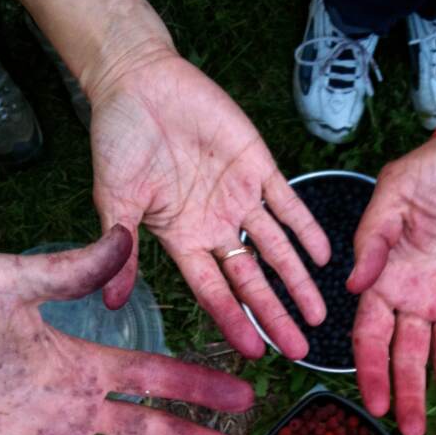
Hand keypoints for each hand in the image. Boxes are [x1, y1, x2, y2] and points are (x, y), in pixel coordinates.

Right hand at [88, 50, 329, 359]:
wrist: (137, 81)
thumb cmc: (118, 140)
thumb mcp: (114, 199)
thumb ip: (122, 249)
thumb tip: (111, 301)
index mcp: (183, 240)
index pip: (215, 292)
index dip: (235, 322)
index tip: (256, 353)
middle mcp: (215, 227)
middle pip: (252, 281)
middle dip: (275, 315)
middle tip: (300, 348)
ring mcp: (239, 198)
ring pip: (276, 249)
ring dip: (297, 281)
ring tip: (318, 313)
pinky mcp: (257, 166)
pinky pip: (287, 203)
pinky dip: (306, 228)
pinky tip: (323, 256)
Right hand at [349, 136, 435, 434]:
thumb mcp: (395, 195)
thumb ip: (372, 240)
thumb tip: (352, 287)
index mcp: (386, 281)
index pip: (372, 337)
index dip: (372, 371)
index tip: (375, 403)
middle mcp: (416, 299)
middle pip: (408, 357)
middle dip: (409, 395)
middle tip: (411, 430)